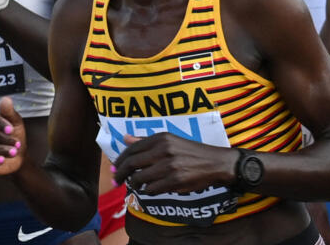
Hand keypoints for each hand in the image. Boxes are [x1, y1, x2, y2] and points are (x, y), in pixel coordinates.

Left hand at [113, 133, 236, 194]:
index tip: (114, 168)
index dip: (120, 160)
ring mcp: (169, 166)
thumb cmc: (190, 152)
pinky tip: (150, 189)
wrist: (215, 163)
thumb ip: (146, 141)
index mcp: (161, 138)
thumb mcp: (170, 141)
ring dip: (134, 184)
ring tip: (135, 185)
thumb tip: (125, 138)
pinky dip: (148, 191)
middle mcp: (163, 150)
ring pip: (140, 178)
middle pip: (132, 164)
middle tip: (115, 180)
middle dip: (120, 174)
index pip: (132, 149)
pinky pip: (152, 189)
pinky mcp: (175, 181)